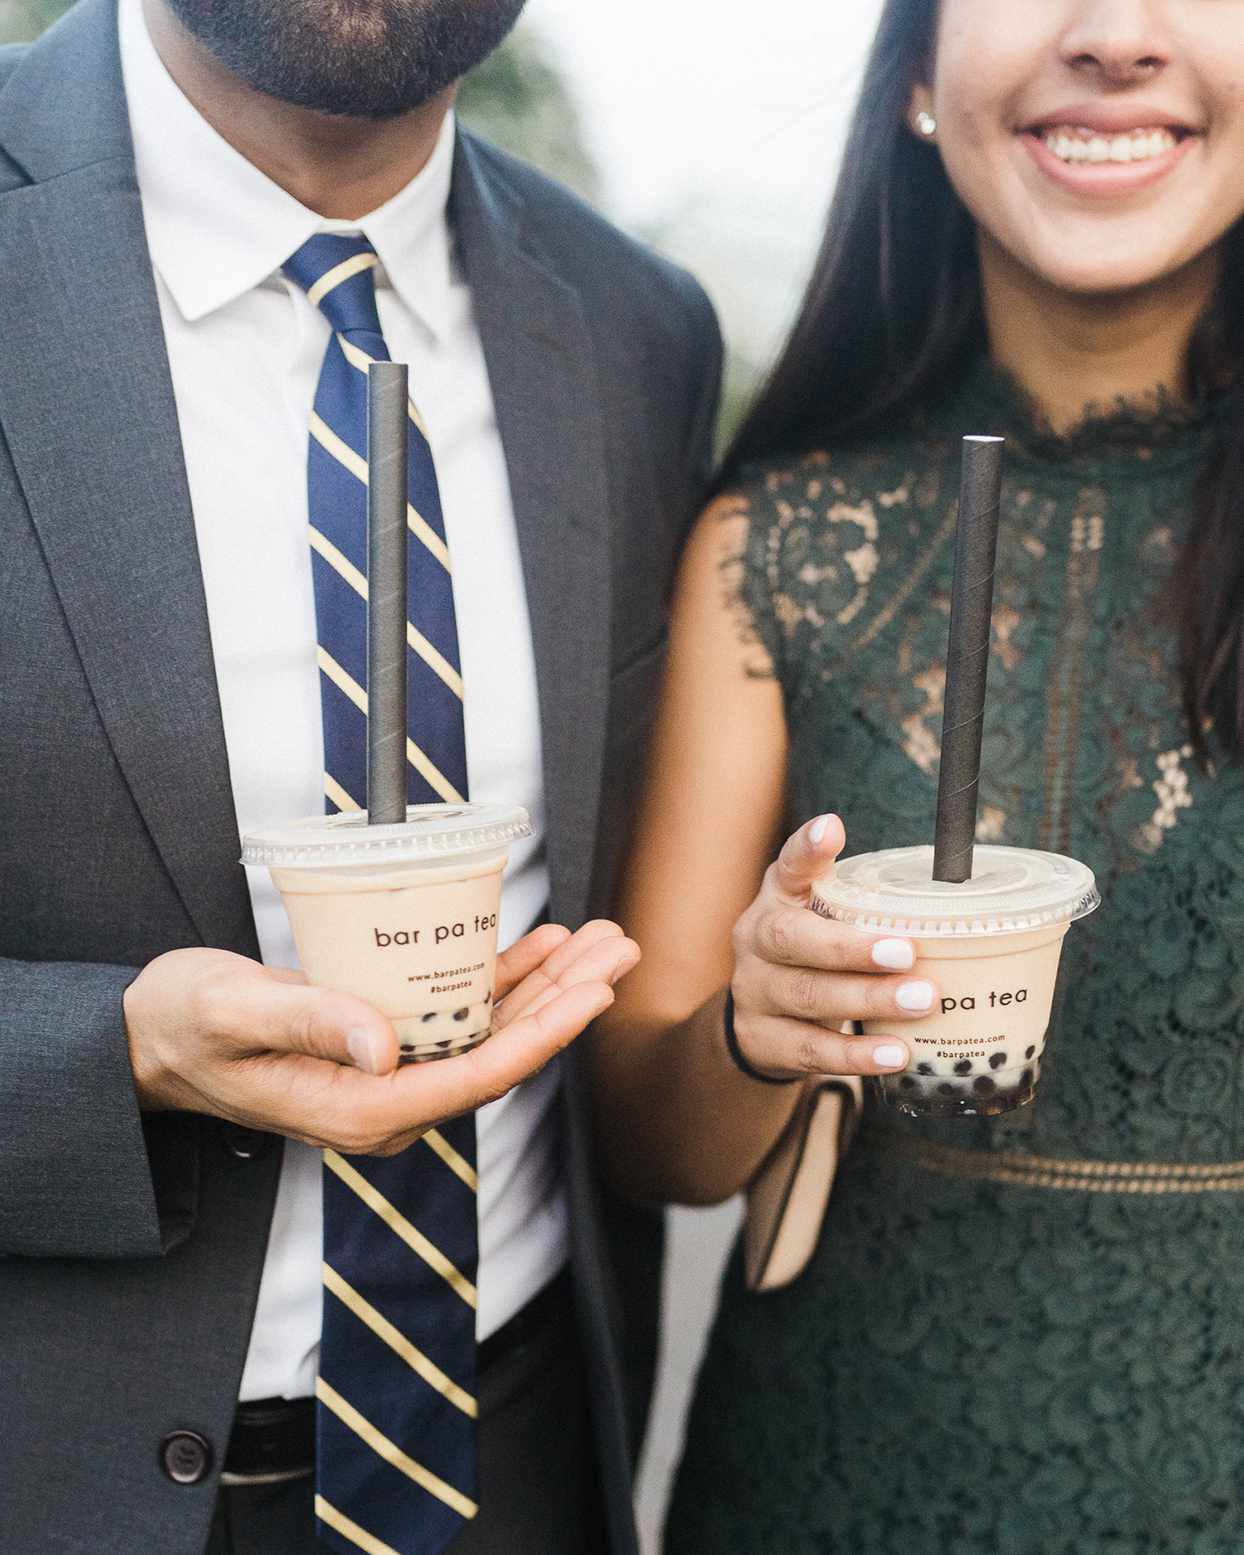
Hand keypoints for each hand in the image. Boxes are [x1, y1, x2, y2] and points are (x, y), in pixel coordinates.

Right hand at [124, 920, 638, 1154]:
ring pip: (490, 1031)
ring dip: (549, 986)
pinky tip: (542, 946)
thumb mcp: (233, 1012)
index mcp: (359, 1110)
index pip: (475, 1075)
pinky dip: (503, 979)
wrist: (150, 1039)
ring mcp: (390, 1074)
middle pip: (500, 1051)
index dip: (542, 1034)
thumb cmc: (183, 1023)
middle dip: (566, 1001)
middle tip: (622, 948)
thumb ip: (308, 1020)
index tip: (594, 992)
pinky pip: (459, 1015)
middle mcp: (387, 1100)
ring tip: (602, 940)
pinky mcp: (385, 1045)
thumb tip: (386, 1044)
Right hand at [729, 815, 934, 1079]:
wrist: (763, 1024)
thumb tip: (958, 901)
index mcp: (778, 898)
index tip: (831, 829)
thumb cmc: (816, 958)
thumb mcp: (829, 922)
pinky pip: (809, 1049)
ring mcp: (754, 991)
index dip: (807, 850)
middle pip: (791, 938)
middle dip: (849, 947)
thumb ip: (872, 905)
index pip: (786, 867)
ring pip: (805, 995)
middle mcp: (756, 939)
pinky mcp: (761, 1039)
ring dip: (867, 998)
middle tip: (907, 952)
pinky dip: (854, 1054)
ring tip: (922, 1002)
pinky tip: (895, 1053)